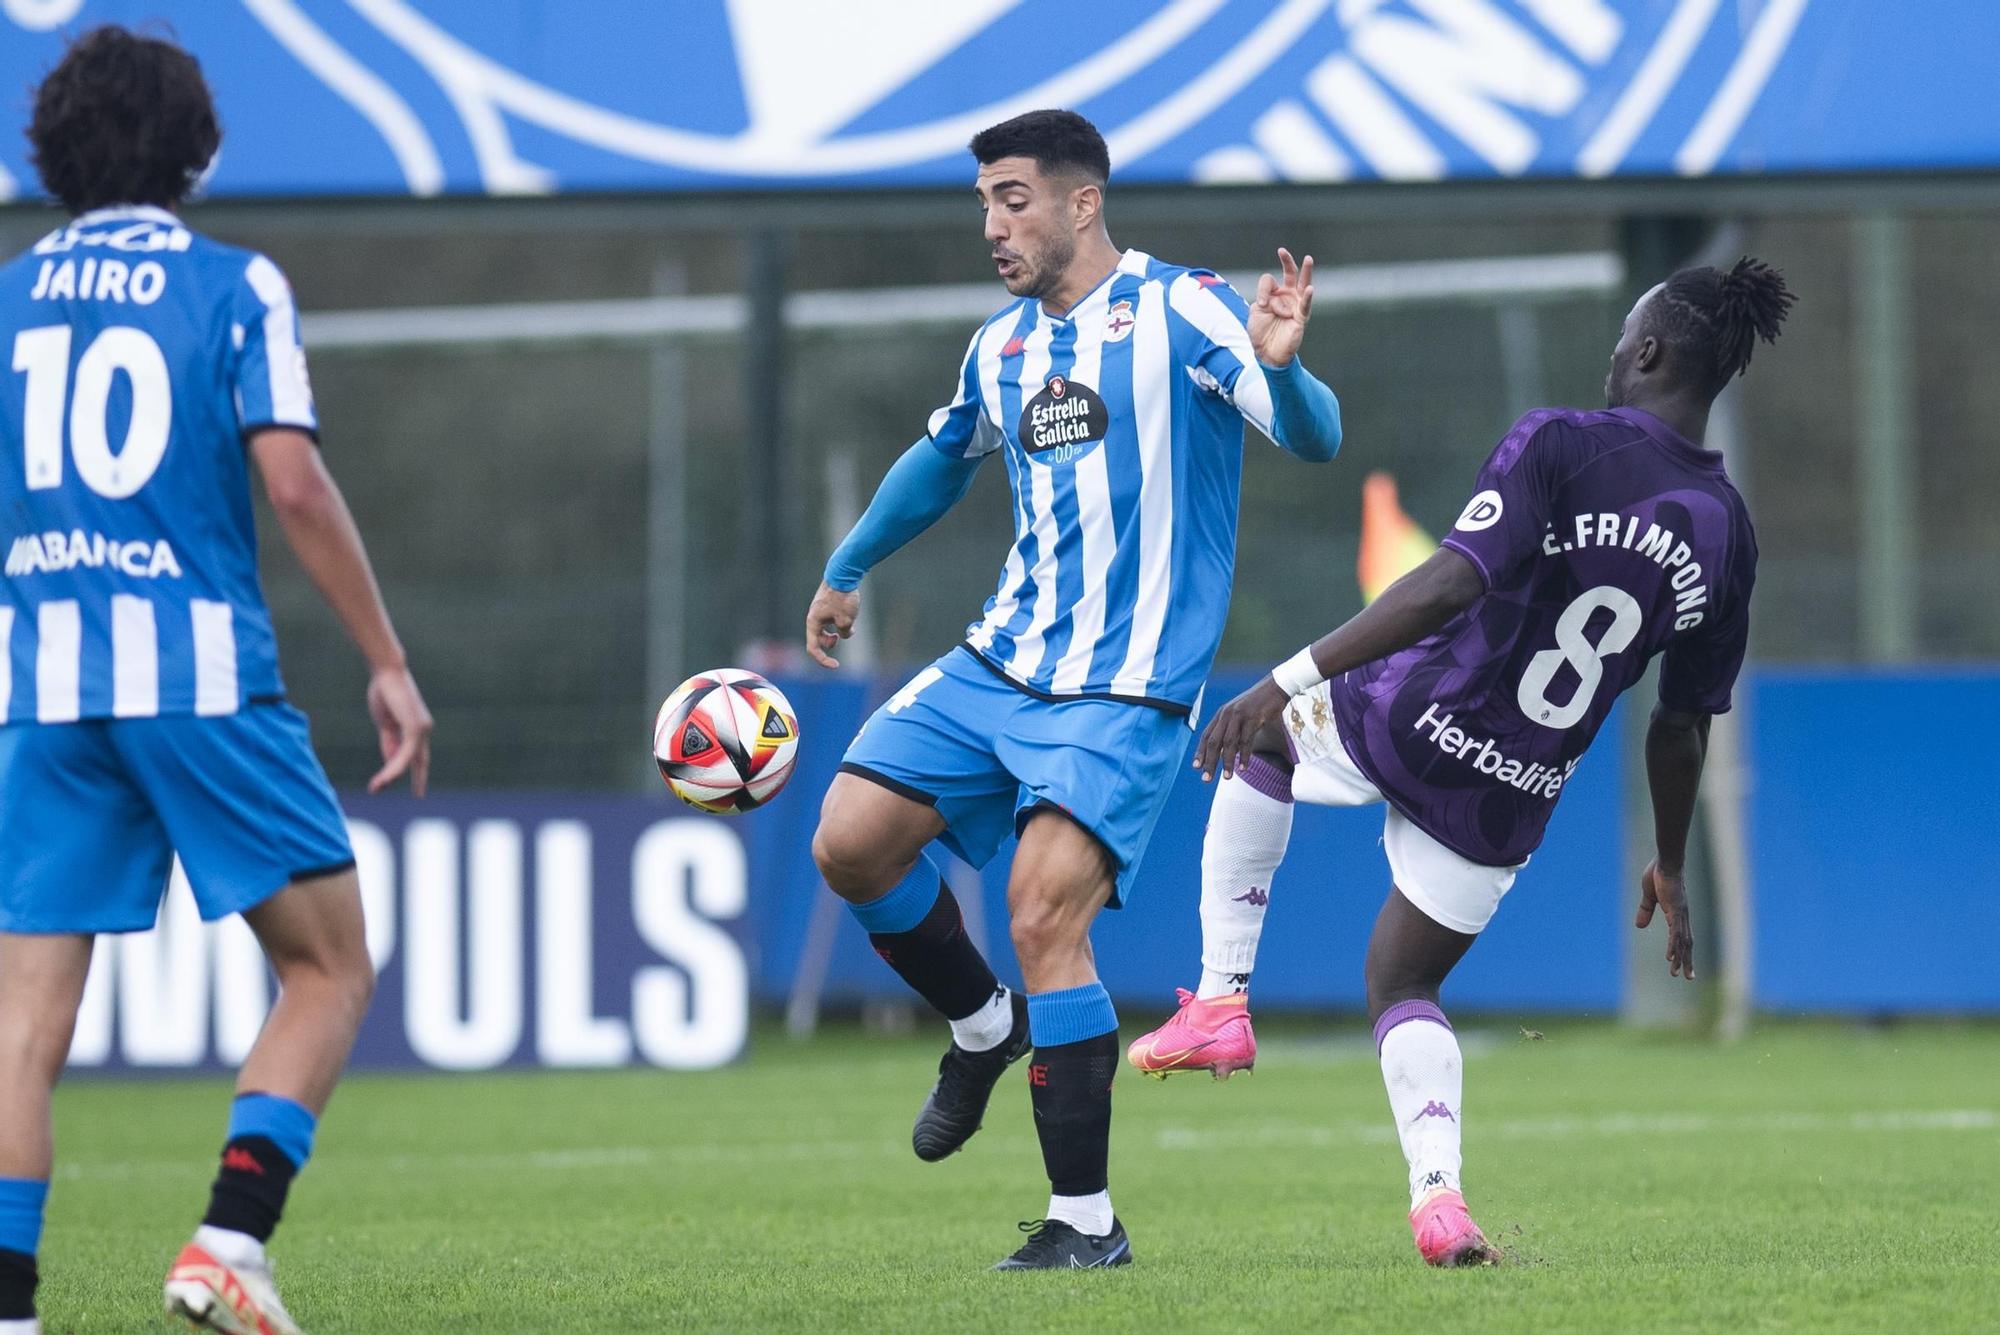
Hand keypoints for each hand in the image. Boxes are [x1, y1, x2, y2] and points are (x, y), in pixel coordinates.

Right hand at [366, 665, 432, 795]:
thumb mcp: (386, 723)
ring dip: (391, 775)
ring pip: (409, 760)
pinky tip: (384, 778)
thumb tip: (392, 762)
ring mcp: (422, 729)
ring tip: (376, 788)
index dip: (417, 771)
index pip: (419, 754)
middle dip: (419, 778)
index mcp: (417, 727)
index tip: (418, 785)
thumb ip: (390, 742)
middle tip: (419, 795)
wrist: (386, 672)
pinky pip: (405, 754)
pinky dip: (393, 767)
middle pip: (421, 760)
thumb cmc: (384, 693)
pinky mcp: (415, 728)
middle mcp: (424, 729)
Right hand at [806, 581, 858, 668]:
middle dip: (830, 643)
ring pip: (826, 630)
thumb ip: (844, 632)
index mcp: (813, 623)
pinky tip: (850, 616)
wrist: (842, 574)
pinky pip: (831, 620)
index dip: (823, 660)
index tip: (836, 666)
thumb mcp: (846, 620)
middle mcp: (814, 618)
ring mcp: (820, 611)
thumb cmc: (842, 597)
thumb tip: (845, 634)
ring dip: (837, 633)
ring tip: (848, 627)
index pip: (813, 648)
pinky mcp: (827, 606)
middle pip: (819, 640)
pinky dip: (840, 623)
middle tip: (841, 637)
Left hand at [1192, 675, 1289, 780]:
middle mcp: (1227, 714)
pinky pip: (1246, 740)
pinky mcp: (1253, 717)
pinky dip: (1244, 755)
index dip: (1200, 752)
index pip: (1206, 736)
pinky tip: (1243, 767)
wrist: (1274, 688)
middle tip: (1206, 779)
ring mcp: (1239, 716)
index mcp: (1221, 714)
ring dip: (1227, 762)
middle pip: (1214, 742)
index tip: (1197, 767)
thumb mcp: (1239, 715)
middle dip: (1210, 761)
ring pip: (1229, 743)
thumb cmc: (1257, 704)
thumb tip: (1223, 751)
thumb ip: (1230, 730)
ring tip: (1227, 777)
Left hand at [1247, 247, 1314, 367]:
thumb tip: (1272, 294)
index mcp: (1274, 294)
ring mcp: (1295, 305)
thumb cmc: (1260, 333)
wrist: (1266, 352)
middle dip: (1287, 261)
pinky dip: (1307, 297)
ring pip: (1302, 284)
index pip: (1269, 280)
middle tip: (1282, 251)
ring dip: (1306, 271)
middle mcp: (1286, 296)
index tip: (1261, 303)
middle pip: (1290, 274)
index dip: (1264, 289)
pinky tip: (1309, 288)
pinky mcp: (1302, 316)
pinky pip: (1305, 304)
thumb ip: (1262, 297)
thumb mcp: (1255, 311)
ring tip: (1308, 259)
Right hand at [1635, 860, 1694, 979]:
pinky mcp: (1675, 910)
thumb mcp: (1649, 895)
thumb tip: (1639, 926)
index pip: (1681, 936)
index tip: (1681, 964)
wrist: (1667, 861)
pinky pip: (1675, 932)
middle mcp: (1681, 916)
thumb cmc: (1659, 873)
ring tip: (1678, 974)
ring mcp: (1679, 914)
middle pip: (1686, 943)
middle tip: (1689, 977)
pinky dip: (1674, 946)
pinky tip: (1671, 957)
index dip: (1682, 951)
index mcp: (1676, 913)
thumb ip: (1646, 910)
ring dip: (1681, 959)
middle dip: (1687, 961)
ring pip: (1682, 942)